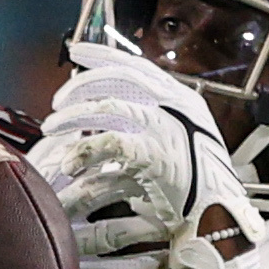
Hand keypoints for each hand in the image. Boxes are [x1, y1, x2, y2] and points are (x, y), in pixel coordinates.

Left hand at [41, 42, 262, 268]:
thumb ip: (152, 121)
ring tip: (50, 128)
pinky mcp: (155, 155)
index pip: (137, 64)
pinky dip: (84, 151)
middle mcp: (176, 106)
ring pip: (108, 105)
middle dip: (82, 84)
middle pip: (120, 78)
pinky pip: (109, 143)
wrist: (219, 217)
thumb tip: (116, 105)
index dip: (103, 55)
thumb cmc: (195, 187)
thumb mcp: (180, 142)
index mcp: (181, 98)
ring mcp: (167, 128)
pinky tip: (69, 163)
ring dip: (74, 116)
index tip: (76, 51)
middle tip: (57, 102)